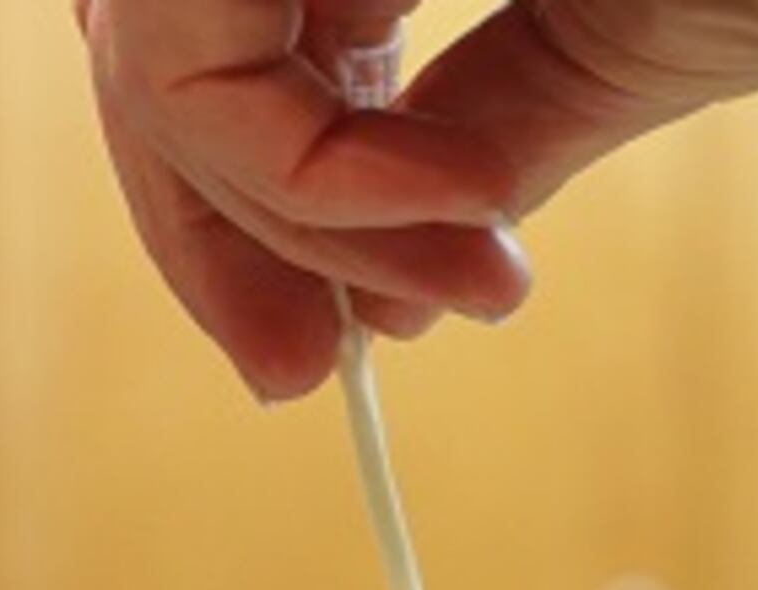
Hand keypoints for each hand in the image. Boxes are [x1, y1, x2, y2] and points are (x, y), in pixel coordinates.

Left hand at [78, 0, 757, 397]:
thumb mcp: (602, 50)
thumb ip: (478, 138)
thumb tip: (379, 294)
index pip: (228, 41)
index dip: (240, 202)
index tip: (304, 355)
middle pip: (163, 49)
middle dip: (216, 235)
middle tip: (296, 380)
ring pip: (156, 56)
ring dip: (273, 220)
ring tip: (419, 296)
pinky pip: (189, 52)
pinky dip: (293, 166)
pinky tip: (456, 212)